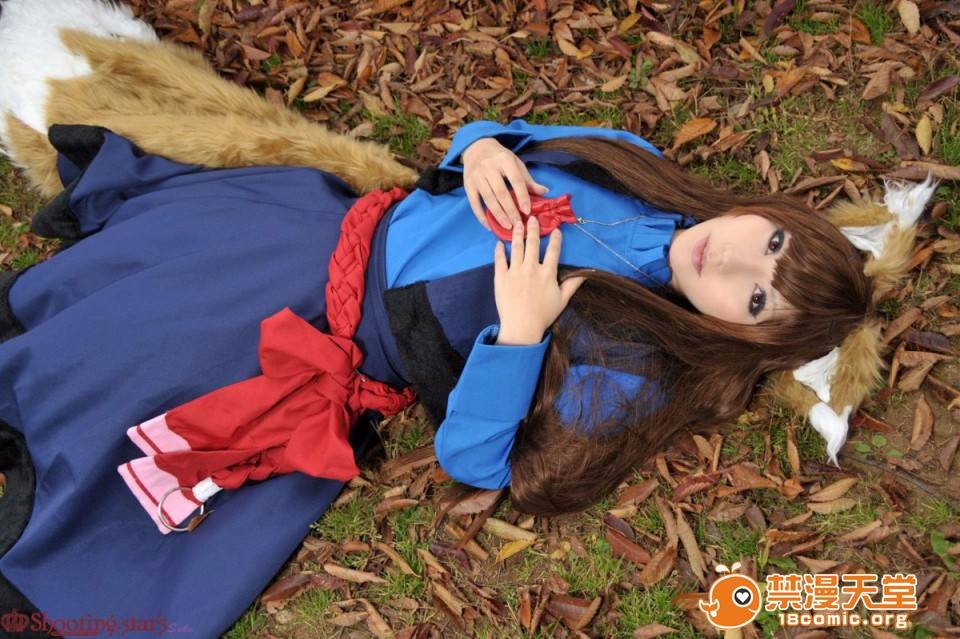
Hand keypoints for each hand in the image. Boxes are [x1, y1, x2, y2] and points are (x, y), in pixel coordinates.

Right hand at [462, 137, 549, 231]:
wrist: (477, 147)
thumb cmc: (500, 158)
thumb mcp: (515, 163)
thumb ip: (528, 180)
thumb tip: (544, 192)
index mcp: (505, 160)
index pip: (516, 181)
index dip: (522, 196)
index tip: (527, 211)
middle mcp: (489, 167)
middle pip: (501, 192)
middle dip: (510, 210)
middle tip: (518, 224)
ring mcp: (477, 176)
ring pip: (488, 199)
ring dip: (498, 215)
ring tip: (508, 227)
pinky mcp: (468, 184)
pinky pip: (474, 203)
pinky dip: (481, 216)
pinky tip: (489, 226)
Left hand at [493, 216, 585, 344]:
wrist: (521, 326)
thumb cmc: (543, 315)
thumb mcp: (562, 300)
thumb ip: (573, 284)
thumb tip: (587, 273)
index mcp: (547, 273)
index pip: (553, 251)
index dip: (555, 238)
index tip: (555, 229)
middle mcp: (532, 268)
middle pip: (533, 243)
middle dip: (533, 229)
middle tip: (532, 218)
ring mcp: (515, 271)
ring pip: (516, 247)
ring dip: (517, 234)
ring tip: (517, 223)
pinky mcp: (501, 277)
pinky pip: (500, 259)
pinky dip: (499, 250)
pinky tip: (499, 243)